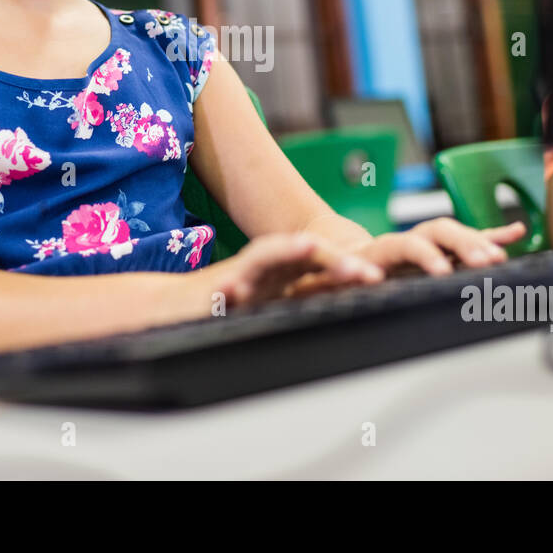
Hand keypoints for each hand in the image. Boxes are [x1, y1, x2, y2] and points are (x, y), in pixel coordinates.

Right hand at [188, 232, 383, 310]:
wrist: (177, 306)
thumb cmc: (229, 304)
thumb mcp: (275, 301)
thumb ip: (304, 297)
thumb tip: (345, 300)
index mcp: (282, 272)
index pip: (319, 263)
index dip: (345, 267)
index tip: (376, 279)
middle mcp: (264, 268)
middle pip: (300, 255)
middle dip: (330, 259)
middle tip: (360, 271)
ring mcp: (238, 275)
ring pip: (263, 258)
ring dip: (285, 250)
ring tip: (309, 247)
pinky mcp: (211, 292)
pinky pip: (220, 289)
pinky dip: (226, 288)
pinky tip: (232, 290)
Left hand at [287, 219, 527, 296]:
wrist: (324, 248)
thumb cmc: (320, 271)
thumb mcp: (317, 279)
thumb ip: (324, 281)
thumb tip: (322, 284)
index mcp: (374, 250)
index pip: (400, 245)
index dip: (422, 255)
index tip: (439, 270)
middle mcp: (401, 242)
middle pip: (434, 234)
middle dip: (461, 246)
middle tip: (483, 263)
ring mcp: (418, 243)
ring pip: (452, 236)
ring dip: (478, 244)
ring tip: (500, 256)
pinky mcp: (432, 248)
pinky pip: (464, 241)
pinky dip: (489, 237)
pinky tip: (517, 233)